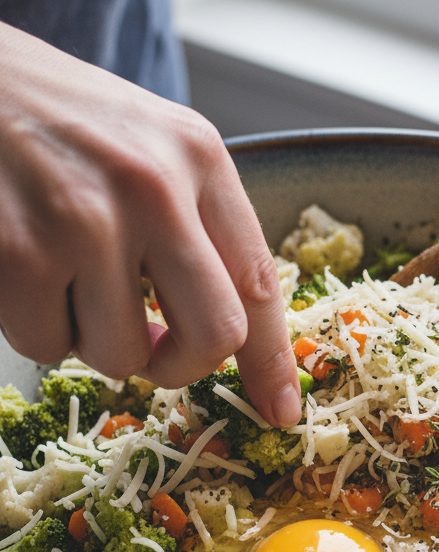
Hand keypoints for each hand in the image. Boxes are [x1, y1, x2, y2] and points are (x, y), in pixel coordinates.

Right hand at [0, 24, 300, 426]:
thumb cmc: (61, 122)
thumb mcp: (152, 147)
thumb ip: (198, 229)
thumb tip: (227, 340)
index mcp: (199, 159)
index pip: (259, 284)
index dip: (272, 362)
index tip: (281, 410)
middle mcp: (153, 186)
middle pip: (213, 336)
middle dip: (182, 365)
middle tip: (153, 351)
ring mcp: (84, 218)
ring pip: (122, 355)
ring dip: (94, 341)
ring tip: (69, 281)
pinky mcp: (17, 249)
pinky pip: (47, 344)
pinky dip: (36, 329)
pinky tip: (24, 271)